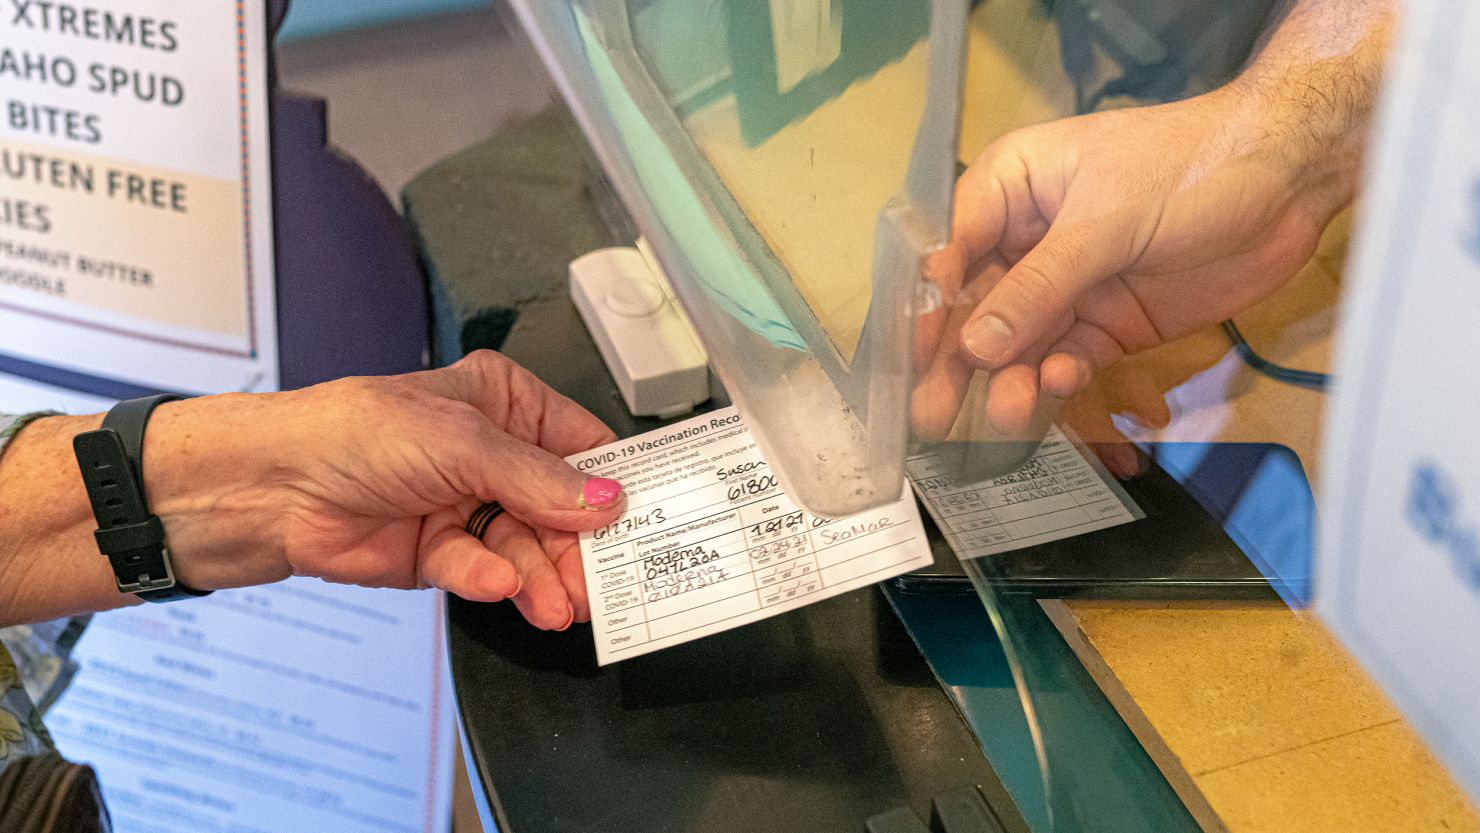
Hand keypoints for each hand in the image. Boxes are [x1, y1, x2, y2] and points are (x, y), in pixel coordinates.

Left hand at [144, 350, 623, 629]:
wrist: (274, 488)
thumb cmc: (355, 433)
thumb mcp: (464, 443)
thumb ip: (539, 479)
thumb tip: (607, 501)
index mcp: (506, 403)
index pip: (581, 447)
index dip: (613, 485)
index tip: (645, 522)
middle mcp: (494, 454)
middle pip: (560, 508)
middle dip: (578, 547)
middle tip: (601, 584)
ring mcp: (468, 505)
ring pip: (526, 548)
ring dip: (542, 577)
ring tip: (558, 605)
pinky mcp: (442, 553)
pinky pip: (483, 570)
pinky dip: (492, 580)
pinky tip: (499, 586)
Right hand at [912, 88, 1349, 439]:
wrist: (1290, 180)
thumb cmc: (1189, 167)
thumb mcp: (1105, 223)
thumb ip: (1039, 288)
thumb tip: (974, 346)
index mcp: (1013, 187)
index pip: (953, 247)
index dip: (933, 302)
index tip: (919, 352)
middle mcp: (1029, 238)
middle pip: (978, 306)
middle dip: (960, 359)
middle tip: (932, 415)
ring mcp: (1068, 285)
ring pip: (1019, 342)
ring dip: (1009, 378)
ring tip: (1007, 414)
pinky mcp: (1106, 324)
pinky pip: (1065, 358)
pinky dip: (1057, 378)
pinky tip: (1054, 388)